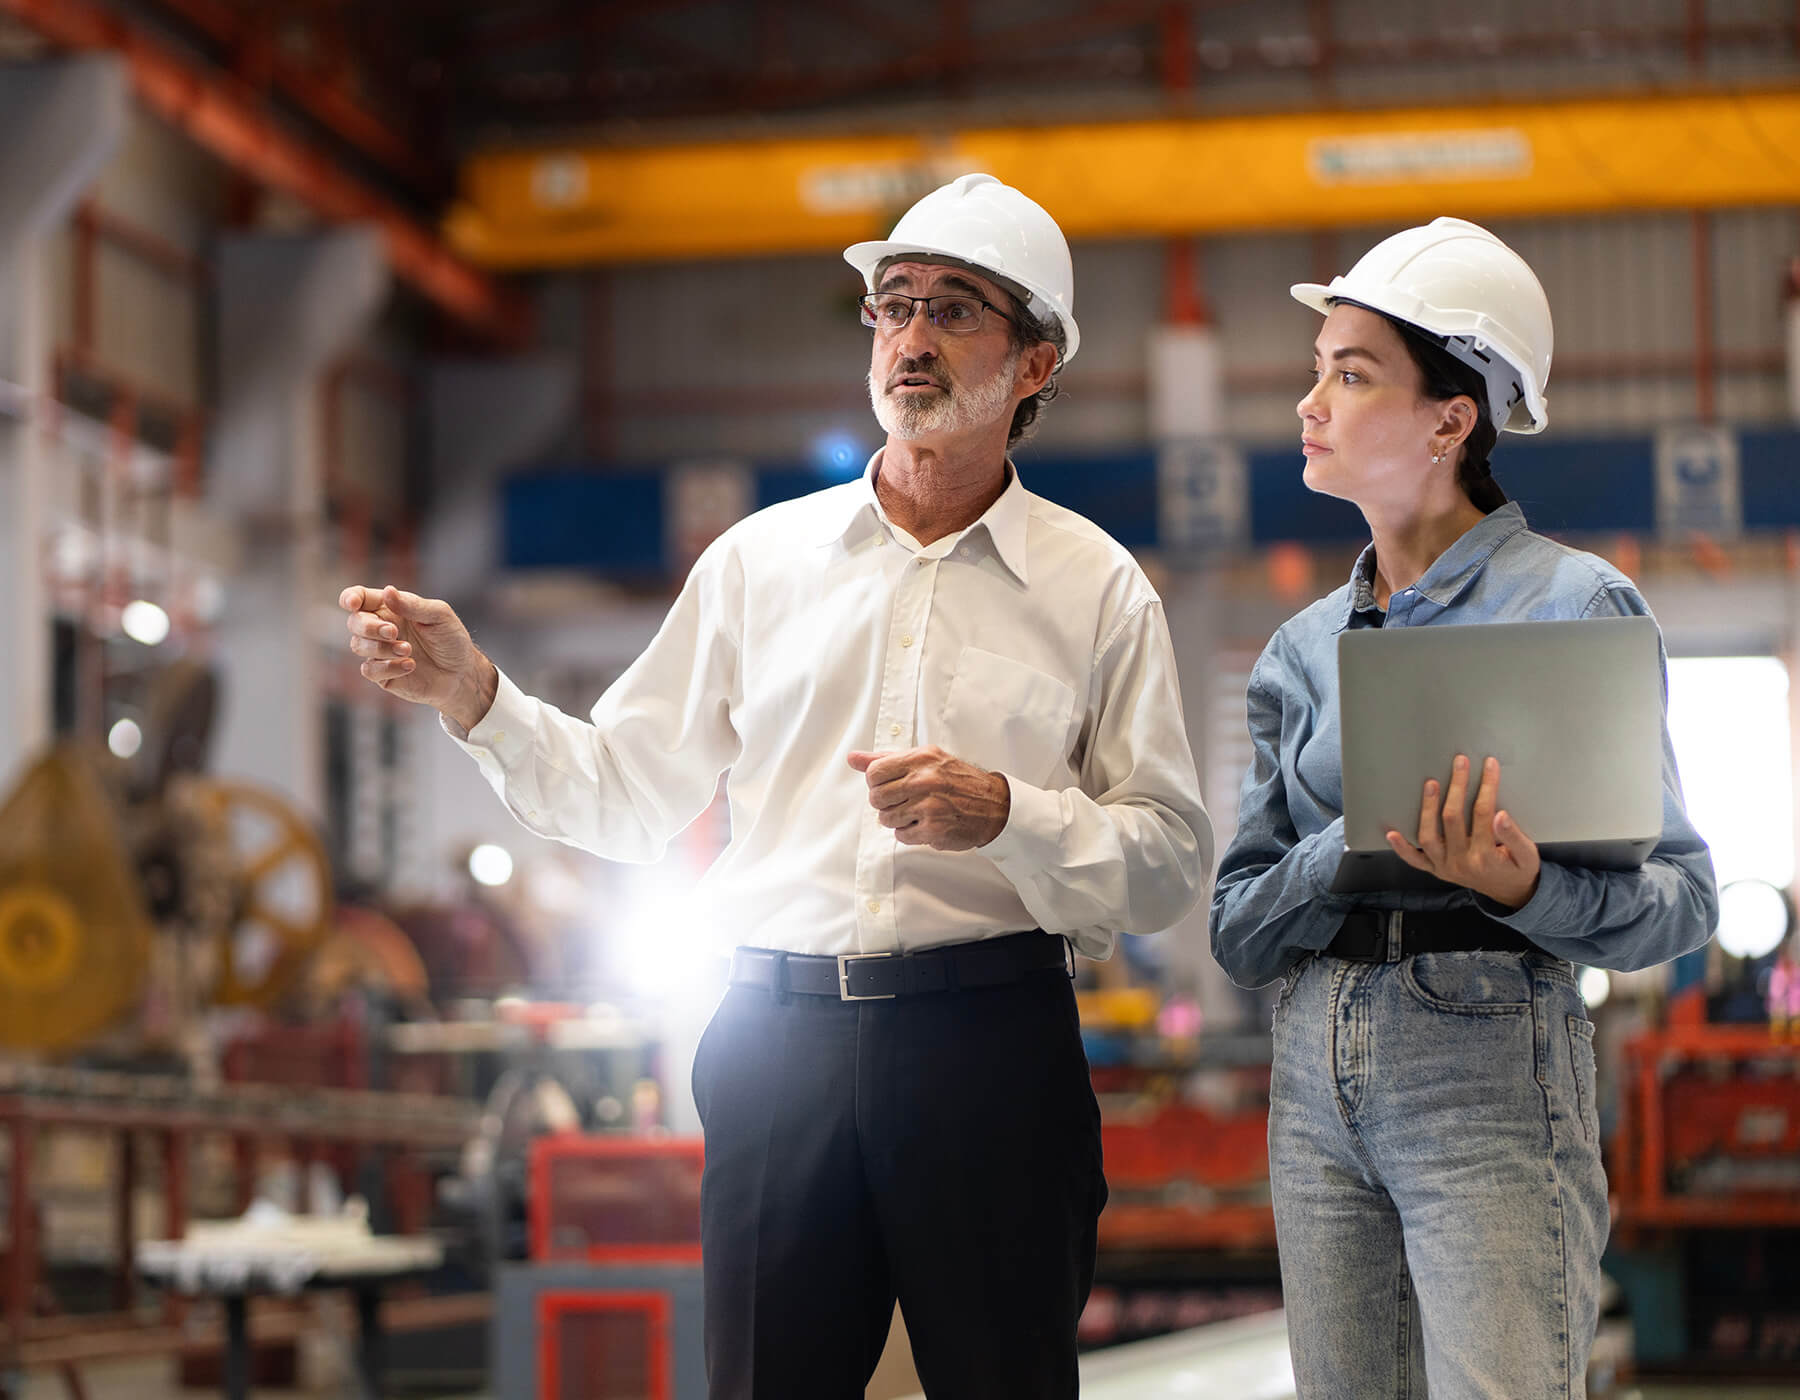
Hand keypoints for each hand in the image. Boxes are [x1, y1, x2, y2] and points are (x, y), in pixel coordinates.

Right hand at [339, 584, 495, 729]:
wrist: (462, 673)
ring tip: (408, 650)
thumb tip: (388, 590)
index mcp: (390, 607)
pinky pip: (369, 670)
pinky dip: (388, 667)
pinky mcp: (383, 675)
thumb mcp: (439, 616)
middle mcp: (380, 628)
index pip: (359, 597)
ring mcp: (379, 652)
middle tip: (394, 632)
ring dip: (382, 648)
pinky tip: (410, 665)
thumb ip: (413, 605)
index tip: (353, 604)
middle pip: (354, 622)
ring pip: (358, 646)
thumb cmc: (451, 639)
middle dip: (369, 627)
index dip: (350, 598)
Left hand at [847, 746, 1010, 850]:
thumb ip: (887, 759)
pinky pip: (901, 836)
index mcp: (921, 759)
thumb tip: (853, 758)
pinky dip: (910, 833)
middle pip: (876, 798)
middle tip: (904, 800)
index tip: (890, 785)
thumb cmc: (958, 780)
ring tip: (917, 812)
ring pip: (885, 819)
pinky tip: (926, 823)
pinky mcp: (933, 830)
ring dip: (897, 819)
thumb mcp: (926, 759)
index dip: (877, 783)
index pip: (873, 773)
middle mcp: (924, 781)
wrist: (995, 805)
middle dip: (886, 802)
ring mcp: (928, 806)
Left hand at [1386, 754, 1540, 909]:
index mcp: (1486, 856)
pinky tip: (1391, 833)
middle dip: (1456, 786)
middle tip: (1459, 762)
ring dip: (1427, 809)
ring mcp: (1445, 866)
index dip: (1486, 786)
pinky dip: (1402, 848)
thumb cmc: (1519, 869)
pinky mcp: (1435, 870)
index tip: (1488, 764)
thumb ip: (1514, 836)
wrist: (1510, 893)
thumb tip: (1501, 815)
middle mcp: (1462, 861)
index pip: (1483, 812)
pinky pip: (1414, 860)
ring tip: (1431, 784)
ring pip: (1429, 836)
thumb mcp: (1528, 855)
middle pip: (1453, 818)